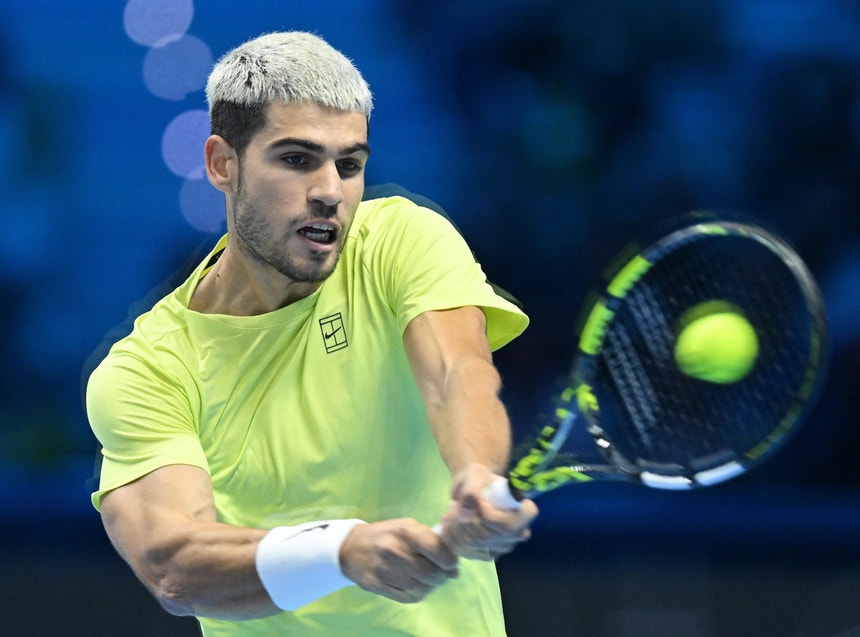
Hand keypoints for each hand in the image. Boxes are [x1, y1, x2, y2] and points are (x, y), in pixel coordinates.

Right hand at [339, 518, 458, 603]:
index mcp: (405, 532)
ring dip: (430, 586)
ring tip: (428, 579)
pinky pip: (407, 597)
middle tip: (440, 573)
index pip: (437, 549)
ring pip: (420, 587)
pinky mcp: (376, 585)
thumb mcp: (406, 527)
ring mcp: (384, 569)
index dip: (449, 560)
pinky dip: (417, 594)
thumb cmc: (386, 535)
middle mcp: (394, 550)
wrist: (350, 547)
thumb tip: (454, 568)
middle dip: (441, 576)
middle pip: (431, 573)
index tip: (451, 564)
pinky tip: (416, 586)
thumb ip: (431, 542)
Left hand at [437, 464, 537, 559]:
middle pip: (486, 537)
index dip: (488, 518)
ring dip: (454, 527)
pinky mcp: (487, 555)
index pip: (507, 526)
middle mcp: (518, 534)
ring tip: (450, 511)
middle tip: (453, 505)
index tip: (476, 503)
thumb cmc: (480, 479)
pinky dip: (450, 536)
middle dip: (463, 521)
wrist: (473, 490)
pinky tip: (449, 523)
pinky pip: (463, 551)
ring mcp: (503, 547)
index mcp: (526, 513)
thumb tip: (465, 514)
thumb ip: (472, 491)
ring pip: (472, 545)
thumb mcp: (476, 475)